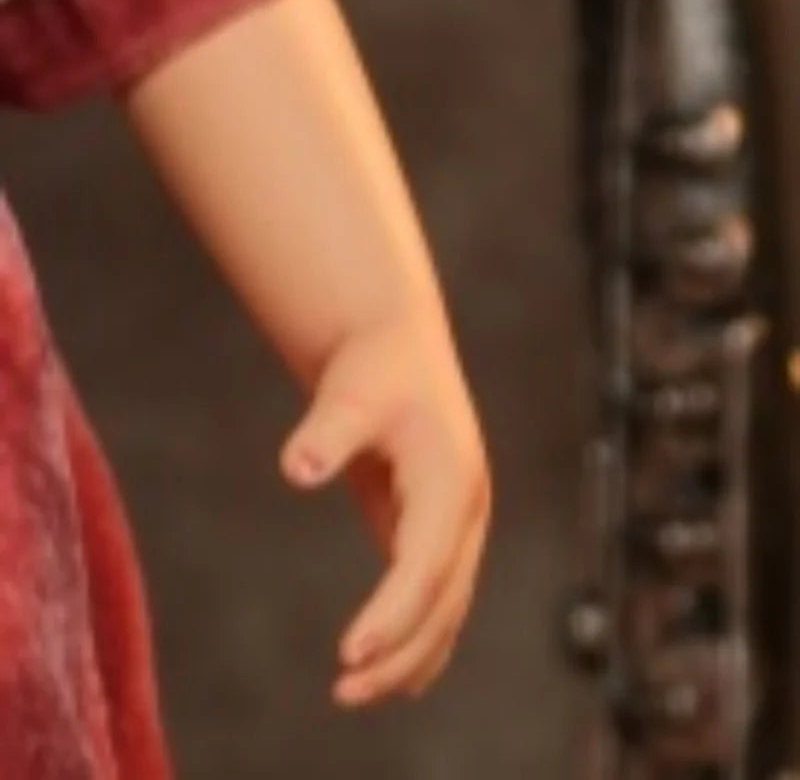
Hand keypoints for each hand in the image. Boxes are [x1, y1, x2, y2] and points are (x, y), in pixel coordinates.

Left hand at [280, 311, 491, 706]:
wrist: (397, 347)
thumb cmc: (374, 369)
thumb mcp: (350, 394)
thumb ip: (326, 432)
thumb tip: (297, 469)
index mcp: (451, 481)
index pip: (426, 563)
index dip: (393, 611)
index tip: (349, 652)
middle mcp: (465, 509)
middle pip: (443, 599)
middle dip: (401, 652)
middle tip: (344, 692)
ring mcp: (457, 521)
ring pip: (446, 606)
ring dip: (410, 655)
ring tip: (356, 693)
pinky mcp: (435, 527)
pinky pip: (437, 595)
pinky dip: (419, 636)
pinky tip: (394, 672)